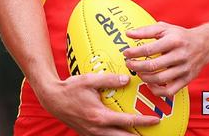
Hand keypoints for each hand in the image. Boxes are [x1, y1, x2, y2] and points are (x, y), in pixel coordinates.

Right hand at [33, 72, 160, 135]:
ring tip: (139, 135)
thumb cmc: (70, 88)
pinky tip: (121, 132)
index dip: (144, 122)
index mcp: (100, 116)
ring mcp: (92, 134)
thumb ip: (109, 80)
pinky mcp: (87, 134)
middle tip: (152, 134)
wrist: (52, 99)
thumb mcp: (89, 80)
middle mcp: (97, 129)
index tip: (156, 120)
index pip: (128, 121)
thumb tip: (127, 79)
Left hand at [121, 21, 208, 96]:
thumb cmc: (180, 36)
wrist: (204, 45)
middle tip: (129, 64)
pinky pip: (169, 91)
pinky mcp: (186, 80)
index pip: (149, 49)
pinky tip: (150, 83)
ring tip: (138, 72)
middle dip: (136, 66)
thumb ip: (145, 31)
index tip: (126, 53)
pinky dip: (156, 90)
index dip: (135, 53)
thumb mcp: (164, 28)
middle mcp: (180, 56)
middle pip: (153, 66)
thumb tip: (128, 34)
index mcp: (173, 41)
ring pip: (160, 79)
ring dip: (144, 77)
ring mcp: (184, 69)